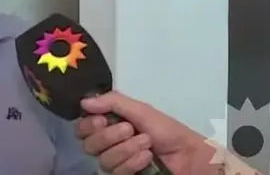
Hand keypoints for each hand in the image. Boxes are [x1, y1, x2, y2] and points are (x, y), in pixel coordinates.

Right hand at [75, 91, 213, 174]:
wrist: (187, 155)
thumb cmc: (166, 130)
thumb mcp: (141, 110)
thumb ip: (113, 102)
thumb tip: (83, 102)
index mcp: (109, 124)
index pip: (82, 127)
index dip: (88, 124)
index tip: (102, 119)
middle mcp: (108, 144)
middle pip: (88, 145)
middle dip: (109, 136)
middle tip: (129, 129)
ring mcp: (116, 163)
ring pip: (103, 160)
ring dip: (127, 149)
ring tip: (147, 143)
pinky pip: (116, 173)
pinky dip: (133, 163)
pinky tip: (147, 157)